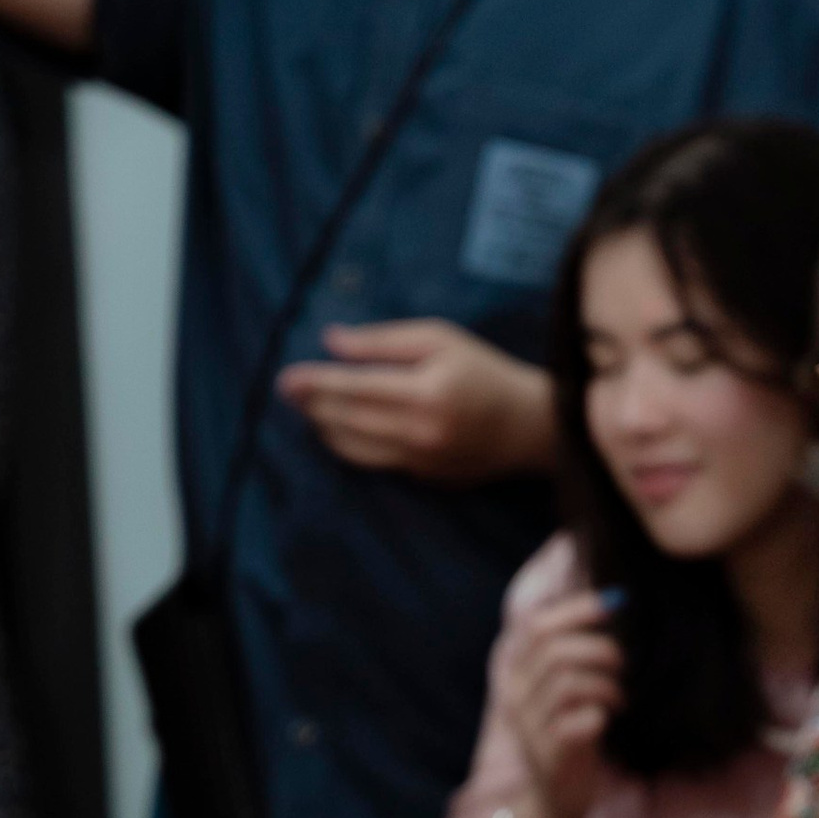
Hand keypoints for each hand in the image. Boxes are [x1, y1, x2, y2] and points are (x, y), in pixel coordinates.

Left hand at [276, 320, 555, 481]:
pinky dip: (350, 445)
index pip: (355, 388)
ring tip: (310, 410)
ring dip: (326, 429)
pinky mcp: (426, 478)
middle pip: (348, 421)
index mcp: (425, 393)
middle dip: (313, 406)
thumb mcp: (439, 339)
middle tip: (289, 391)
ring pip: (356, 449)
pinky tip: (339, 430)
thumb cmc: (484, 371)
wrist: (530, 426)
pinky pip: (375, 462)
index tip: (288, 378)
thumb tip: (333, 342)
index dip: (317, 383)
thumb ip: (383, 342)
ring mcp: (423, 462)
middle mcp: (420, 433)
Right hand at [489, 587, 625, 817]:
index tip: (613, 603)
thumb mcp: (563, 688)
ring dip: (606, 684)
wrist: (556, 797)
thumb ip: (573, 650)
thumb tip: (609, 601)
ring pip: (570, 683)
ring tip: (618, 697)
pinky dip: (602, 712)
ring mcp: (530, 725)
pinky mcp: (551, 752)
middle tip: (621, 665)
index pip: (536, 626)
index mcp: (515, 673)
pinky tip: (608, 718)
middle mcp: (515, 696)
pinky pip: (583, 718)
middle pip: (555, 651)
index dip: (575, 610)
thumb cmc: (568, 733)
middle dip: (599, 649)